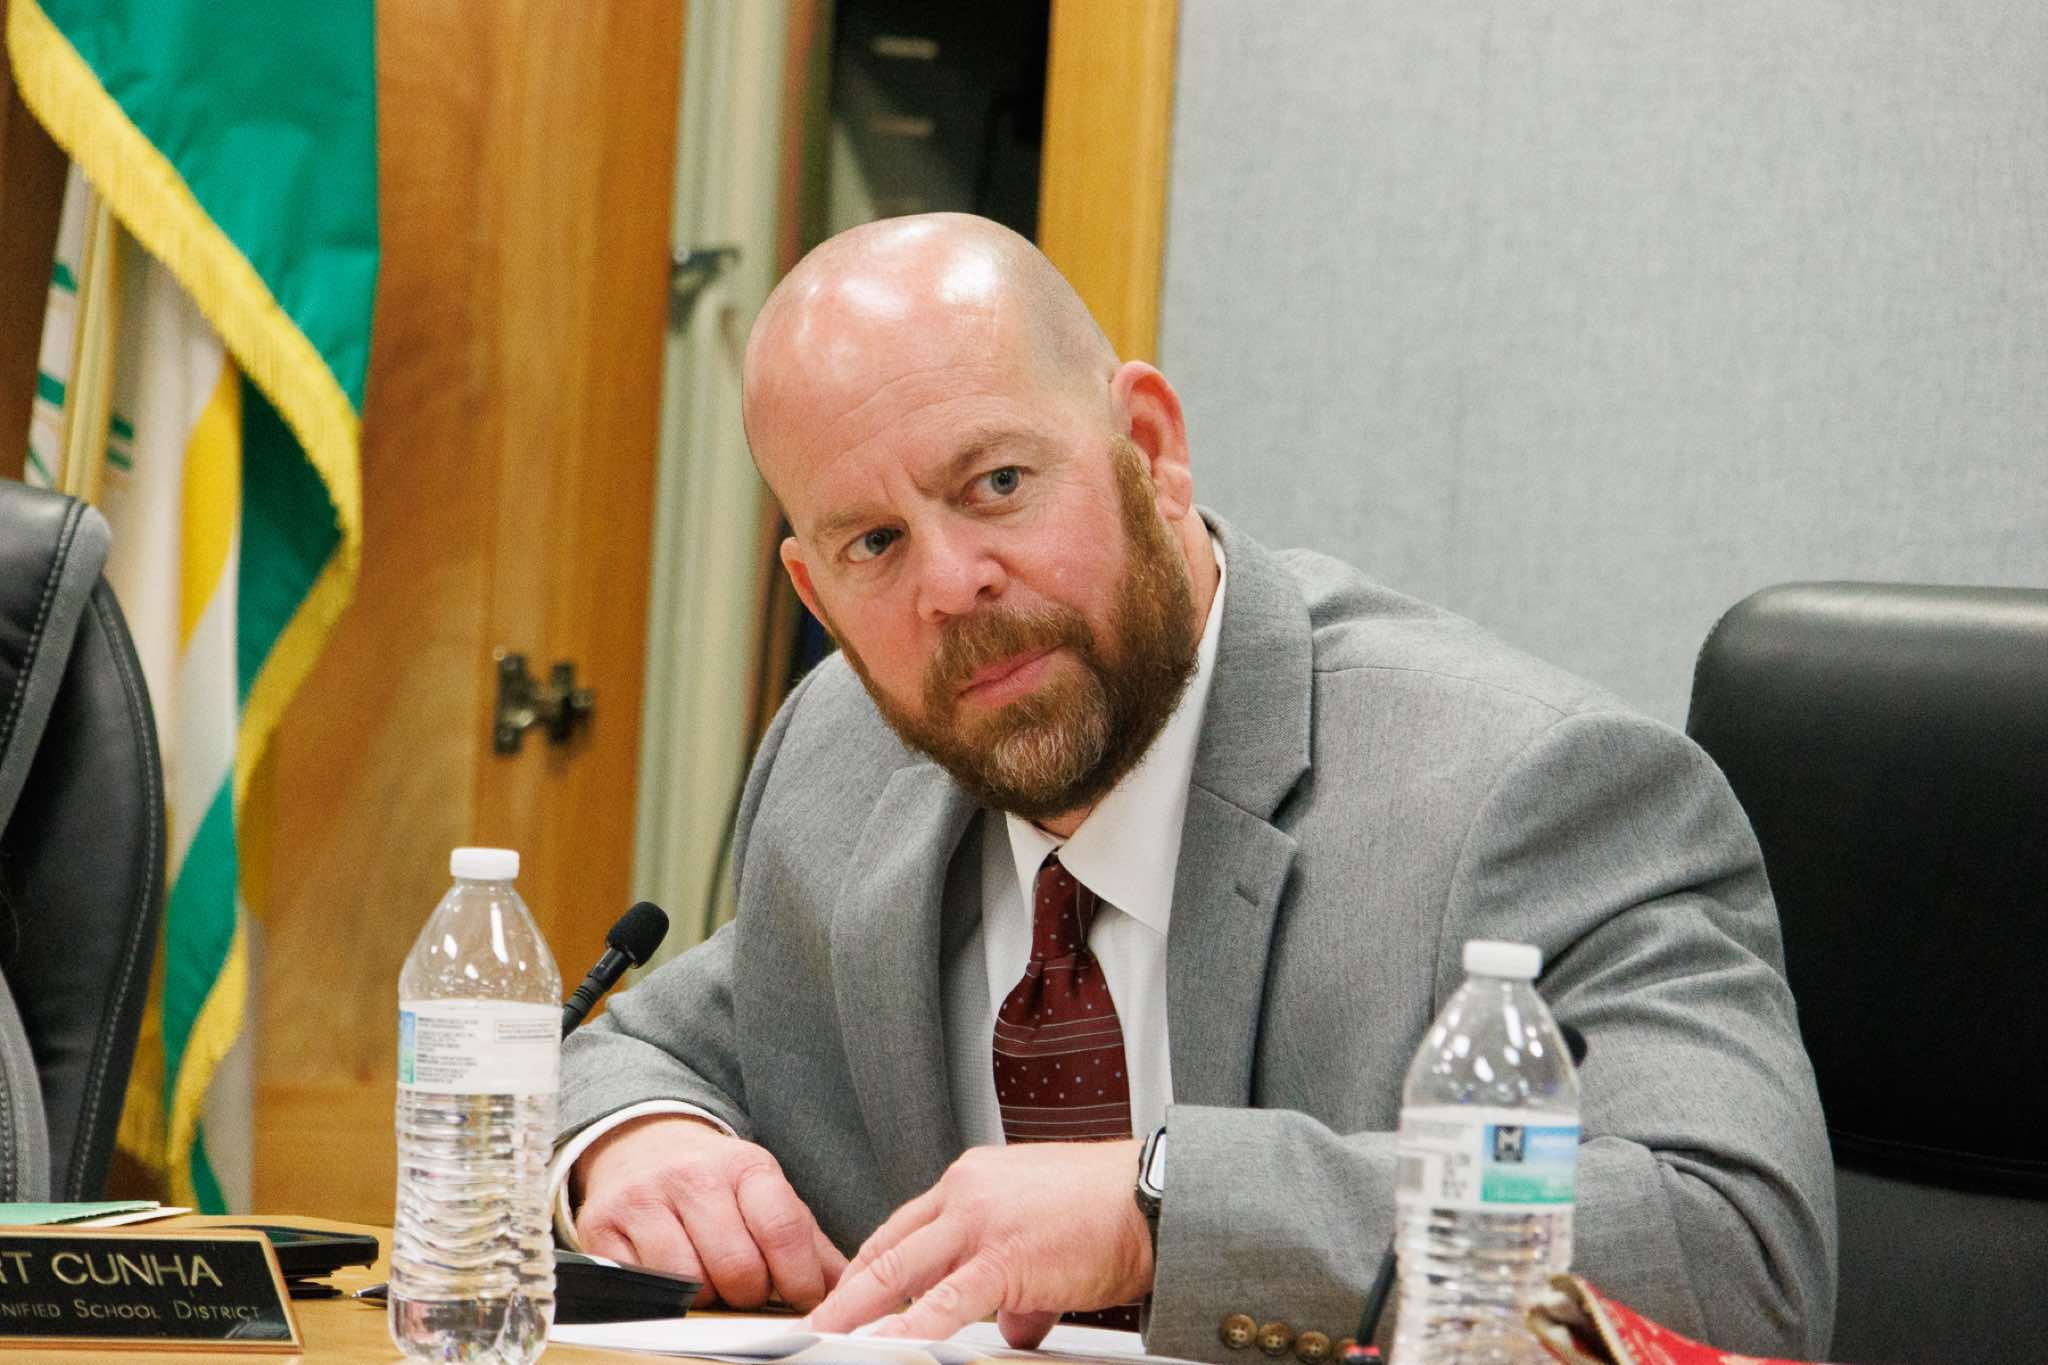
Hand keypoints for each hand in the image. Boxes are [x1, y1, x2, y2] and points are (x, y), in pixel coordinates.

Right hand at [572, 1114, 847, 1309]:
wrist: (643, 1145)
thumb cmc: (715, 1183)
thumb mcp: (766, 1194)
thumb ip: (808, 1243)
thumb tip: (849, 1288)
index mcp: (746, 1165)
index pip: (783, 1230)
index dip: (798, 1279)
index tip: (801, 1299)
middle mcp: (693, 1175)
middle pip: (737, 1267)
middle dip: (750, 1295)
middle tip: (748, 1292)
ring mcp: (645, 1199)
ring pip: (689, 1282)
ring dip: (707, 1298)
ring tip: (711, 1283)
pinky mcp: (603, 1226)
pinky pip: (643, 1285)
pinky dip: (664, 1296)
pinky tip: (674, 1279)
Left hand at [806, 1139, 1151, 1347]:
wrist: (1152, 1198)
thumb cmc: (1109, 1211)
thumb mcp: (1045, 1237)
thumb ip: (1018, 1284)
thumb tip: (1009, 1325)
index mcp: (972, 1180)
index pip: (904, 1227)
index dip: (870, 1267)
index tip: (849, 1296)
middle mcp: (965, 1191)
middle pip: (886, 1247)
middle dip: (846, 1291)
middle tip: (815, 1320)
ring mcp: (979, 1222)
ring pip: (898, 1270)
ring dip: (856, 1311)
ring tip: (826, 1337)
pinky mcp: (1002, 1257)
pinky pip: (942, 1303)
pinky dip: (906, 1326)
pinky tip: (881, 1344)